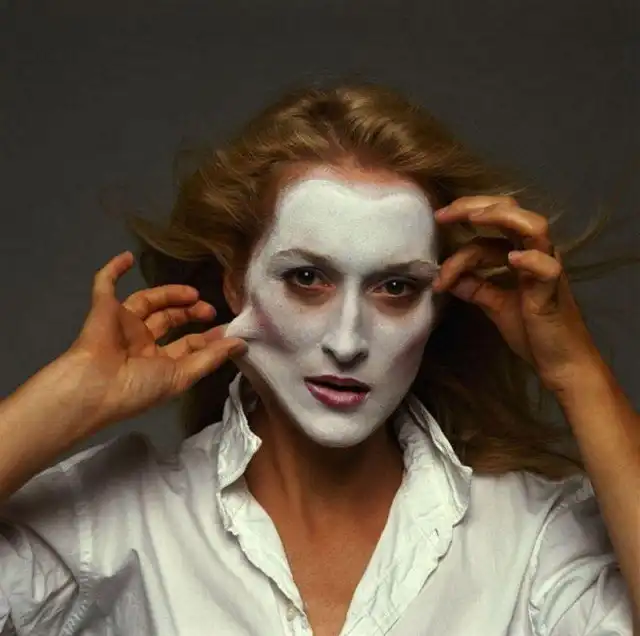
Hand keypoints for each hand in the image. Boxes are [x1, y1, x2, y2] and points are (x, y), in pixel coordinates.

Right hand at [65, 251, 246, 429]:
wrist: (94, 386)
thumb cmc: (140, 386)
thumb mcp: (182, 376)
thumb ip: (211, 358)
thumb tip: (242, 344)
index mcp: (158, 363)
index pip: (187, 344)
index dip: (208, 336)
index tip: (229, 327)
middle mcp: (140, 343)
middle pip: (169, 320)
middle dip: (190, 312)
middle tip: (208, 308)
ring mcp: (122, 324)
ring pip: (147, 301)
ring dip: (169, 293)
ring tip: (191, 293)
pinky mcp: (102, 309)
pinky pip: (104, 285)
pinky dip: (113, 270)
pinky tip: (127, 257)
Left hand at [433, 196, 601, 392]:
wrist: (559, 363)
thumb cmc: (532, 332)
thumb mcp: (494, 305)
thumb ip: (474, 287)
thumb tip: (446, 277)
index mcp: (522, 255)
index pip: (490, 229)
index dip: (460, 233)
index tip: (435, 229)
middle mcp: (536, 254)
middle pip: (511, 212)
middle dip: (474, 206)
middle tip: (443, 214)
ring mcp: (547, 269)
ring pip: (533, 227)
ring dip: (501, 218)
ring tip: (472, 219)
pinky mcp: (553, 291)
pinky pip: (547, 268)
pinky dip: (529, 259)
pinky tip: (512, 259)